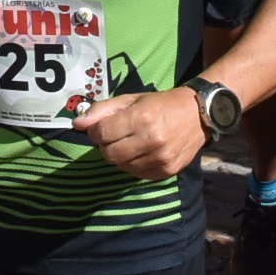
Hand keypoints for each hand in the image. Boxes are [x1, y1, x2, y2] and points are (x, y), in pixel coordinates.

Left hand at [73, 87, 207, 178]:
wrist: (198, 115)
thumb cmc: (161, 104)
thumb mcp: (131, 100)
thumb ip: (102, 111)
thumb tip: (77, 123)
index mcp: (141, 117)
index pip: (101, 133)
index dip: (96, 131)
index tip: (102, 127)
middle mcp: (151, 140)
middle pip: (108, 154)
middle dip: (106, 145)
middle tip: (116, 135)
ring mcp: (160, 158)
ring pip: (121, 166)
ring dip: (120, 155)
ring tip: (131, 142)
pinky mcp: (166, 172)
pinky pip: (136, 174)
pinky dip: (134, 164)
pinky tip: (142, 152)